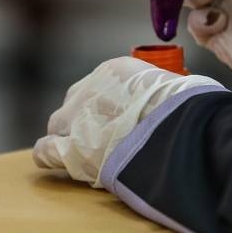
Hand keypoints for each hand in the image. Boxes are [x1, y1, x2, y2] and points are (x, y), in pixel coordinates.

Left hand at [33, 56, 222, 187]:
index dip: (103, 104)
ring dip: (67, 137)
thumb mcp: (174, 85)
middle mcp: (89, 89)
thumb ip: (163, 91)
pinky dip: (49, 156)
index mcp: (113, 71)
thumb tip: (184, 94)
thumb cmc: (185, 108)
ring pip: (57, 126)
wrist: (175, 128)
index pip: (97, 86)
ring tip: (80, 151)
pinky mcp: (71, 149)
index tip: (115, 117)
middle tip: (100, 136)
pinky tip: (55, 161)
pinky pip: (46, 151)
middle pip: (73, 104)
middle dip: (82, 118)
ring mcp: (77, 119)